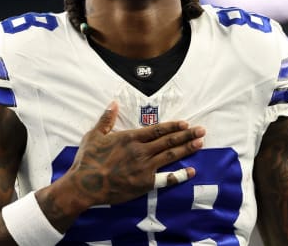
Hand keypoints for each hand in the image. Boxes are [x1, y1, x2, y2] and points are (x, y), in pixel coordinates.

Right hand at [66, 101, 205, 206]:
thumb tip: (113, 103)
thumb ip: (106, 118)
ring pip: (170, 156)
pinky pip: (167, 178)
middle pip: (169, 141)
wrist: (85, 185)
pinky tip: (191, 171)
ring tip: (200, 144)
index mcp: (130, 138)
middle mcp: (141, 151)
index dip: (173, 126)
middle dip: (187, 135)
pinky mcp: (145, 184)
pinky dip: (180, 175)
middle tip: (201, 131)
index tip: (186, 124)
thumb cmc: (88, 160)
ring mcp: (144, 168)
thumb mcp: (94, 135)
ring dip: (186, 149)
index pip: (158, 129)